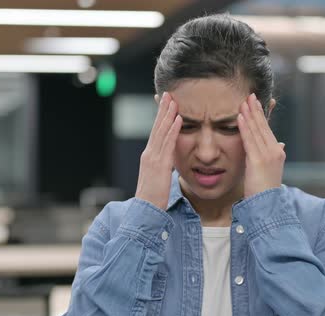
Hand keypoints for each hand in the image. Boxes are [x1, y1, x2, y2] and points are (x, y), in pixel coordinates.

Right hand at [135, 92, 181, 209]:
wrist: (145, 212)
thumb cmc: (153, 199)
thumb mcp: (158, 179)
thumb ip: (163, 168)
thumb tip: (169, 162)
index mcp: (150, 157)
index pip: (156, 133)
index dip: (160, 118)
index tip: (165, 104)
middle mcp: (149, 154)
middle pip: (157, 127)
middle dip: (162, 110)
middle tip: (168, 93)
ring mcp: (153, 158)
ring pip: (162, 131)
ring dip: (168, 114)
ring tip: (173, 100)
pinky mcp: (160, 165)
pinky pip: (168, 143)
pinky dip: (173, 129)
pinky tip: (179, 118)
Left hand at [237, 93, 285, 197]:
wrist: (268, 206)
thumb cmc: (265, 190)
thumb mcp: (270, 169)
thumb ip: (272, 154)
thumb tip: (280, 144)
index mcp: (276, 151)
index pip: (267, 129)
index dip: (260, 115)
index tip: (255, 102)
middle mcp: (274, 151)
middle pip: (263, 126)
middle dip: (256, 109)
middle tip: (249, 95)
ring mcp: (267, 155)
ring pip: (257, 130)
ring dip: (249, 114)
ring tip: (243, 101)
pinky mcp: (258, 161)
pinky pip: (249, 140)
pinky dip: (244, 127)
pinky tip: (240, 117)